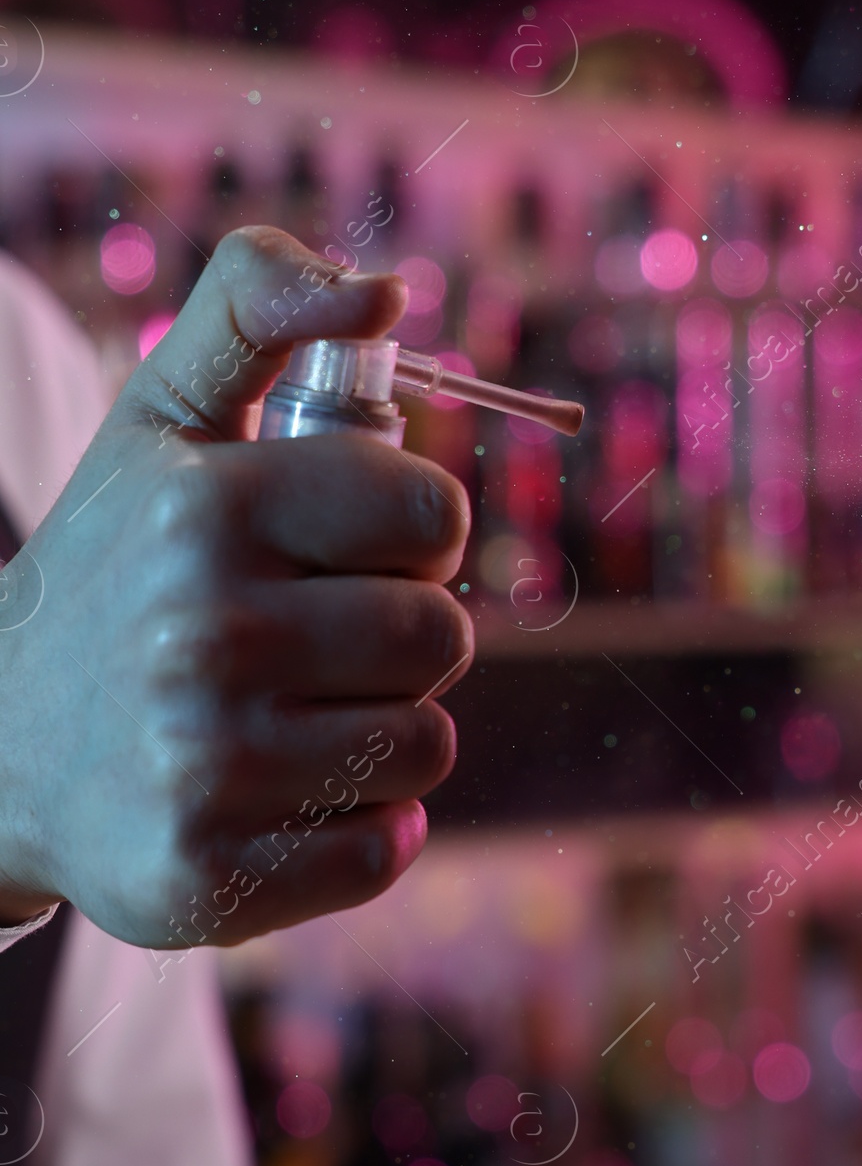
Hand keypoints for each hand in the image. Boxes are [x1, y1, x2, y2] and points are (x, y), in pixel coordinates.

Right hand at [0, 226, 472, 946]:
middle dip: (401, 640)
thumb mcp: (161, 422)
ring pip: (427, 748)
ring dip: (387, 737)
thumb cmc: (116, 572)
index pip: (431, 512)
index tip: (348, 552)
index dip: (410, 535)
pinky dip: (363, 832)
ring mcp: (202, 766)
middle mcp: (199, 636)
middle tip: (318, 647)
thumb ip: (256, 311)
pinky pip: (384, 852)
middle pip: (441, 636)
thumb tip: (380, 288)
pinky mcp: (209, 877)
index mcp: (204, 511)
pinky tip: (292, 802)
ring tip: (300, 723)